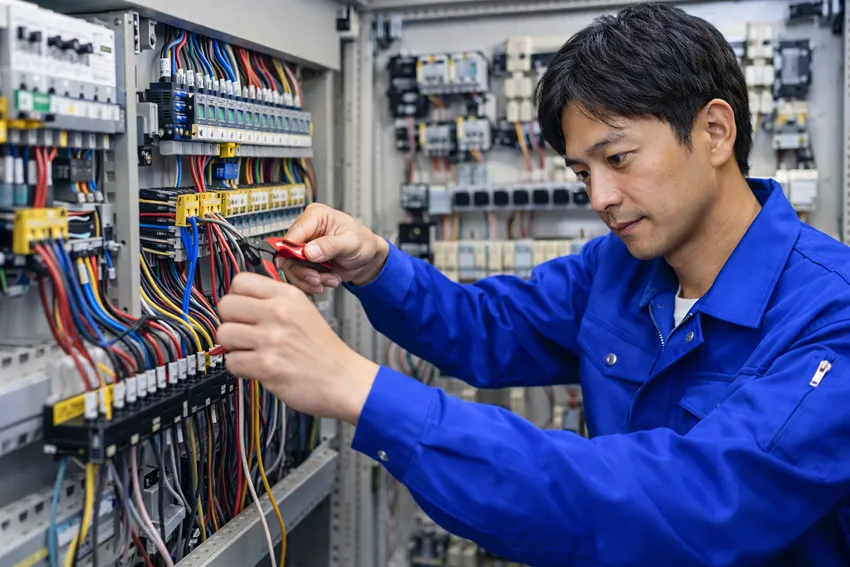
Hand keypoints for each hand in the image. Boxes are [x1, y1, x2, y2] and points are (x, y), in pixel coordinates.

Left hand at [217, 272, 379, 422]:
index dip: (236, 297)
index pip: (240, 281)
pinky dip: (240, 368)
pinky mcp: (266, 365)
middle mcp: (279, 313)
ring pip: (224, 334)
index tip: (241, 309)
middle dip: (230, 321)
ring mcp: (272, 339)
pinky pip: (231, 361)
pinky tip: (256, 367)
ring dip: (232, 346)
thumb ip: (273, 302)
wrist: (343, 380)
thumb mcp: (304, 310)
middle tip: (243, 332)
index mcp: (288, 296)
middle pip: (226, 306)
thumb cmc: (324, 350)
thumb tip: (239, 302)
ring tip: (250, 351)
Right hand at [281, 203, 389, 293]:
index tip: (297, 265)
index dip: (290, 251)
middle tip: (318, 280)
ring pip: (292, 268)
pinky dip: (313, 283)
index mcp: (315, 216)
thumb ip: (330, 245)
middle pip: (288, 254)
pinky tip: (328, 281)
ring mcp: (305, 248)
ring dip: (311, 279)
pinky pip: (300, 276)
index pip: (294, 233)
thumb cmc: (363, 242)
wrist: (368, 259)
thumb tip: (309, 251)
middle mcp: (306, 231)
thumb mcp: (351, 241)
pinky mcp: (306, 262)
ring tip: (329, 280)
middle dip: (304, 271)